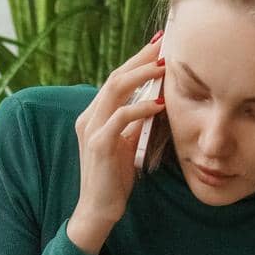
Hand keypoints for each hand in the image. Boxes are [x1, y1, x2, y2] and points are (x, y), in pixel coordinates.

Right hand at [72, 32, 165, 229]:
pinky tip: (160, 104)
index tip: (158, 46)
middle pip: (116, 77)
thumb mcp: (125, 144)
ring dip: (142, 76)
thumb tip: (153, 103)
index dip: (136, 61)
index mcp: (94, 115)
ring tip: (165, 67)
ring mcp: (91, 129)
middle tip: (164, 45)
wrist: (97, 209)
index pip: (116, 79)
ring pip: (115, 90)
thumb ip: (133, 124)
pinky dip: (141, 108)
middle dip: (141, 59)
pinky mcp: (99, 144)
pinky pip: (121, 117)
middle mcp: (89, 117)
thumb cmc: (113, 179)